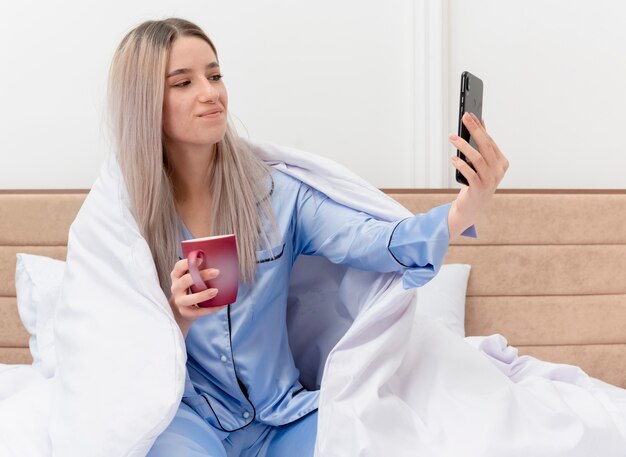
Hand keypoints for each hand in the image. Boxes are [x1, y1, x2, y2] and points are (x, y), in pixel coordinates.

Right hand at [169, 258, 224, 337]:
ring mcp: (180, 301)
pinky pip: (198, 312)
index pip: (178, 267)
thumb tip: (221, 260)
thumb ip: (199, 270)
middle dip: (201, 276)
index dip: (188, 263)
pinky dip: (211, 309)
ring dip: (203, 294)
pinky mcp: (186, 312)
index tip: (201, 259)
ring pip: (189, 298)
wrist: (183, 308)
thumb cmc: (191, 288)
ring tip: (216, 291)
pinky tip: (222, 304)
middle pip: (185, 281)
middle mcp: (176, 288)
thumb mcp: (191, 277)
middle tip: (217, 272)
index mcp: (177, 276)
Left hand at [447, 112, 508, 238]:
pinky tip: (453, 158)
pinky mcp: (479, 188)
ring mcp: (490, 180)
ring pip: (477, 159)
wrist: (473, 207)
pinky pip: (470, 173)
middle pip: (486, 146)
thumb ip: (482, 145)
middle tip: (464, 119)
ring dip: (464, 146)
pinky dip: (461, 164)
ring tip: (452, 137)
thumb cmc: (477, 181)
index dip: (480, 128)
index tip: (470, 116)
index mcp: (501, 162)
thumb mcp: (481, 163)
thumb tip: (479, 122)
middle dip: (474, 131)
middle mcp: (498, 170)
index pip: (490, 141)